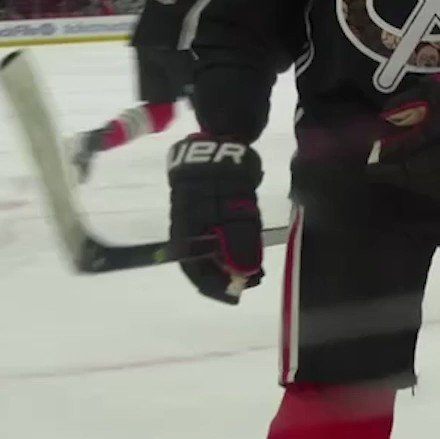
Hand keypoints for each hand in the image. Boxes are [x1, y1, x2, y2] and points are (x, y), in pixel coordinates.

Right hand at [167, 134, 263, 303]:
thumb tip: (244, 273)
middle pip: (203, 260)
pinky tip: (249, 244)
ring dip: (231, 259)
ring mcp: (196, 215)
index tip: (235, 295)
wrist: (217, 144)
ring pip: (212, 246)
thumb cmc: (220, 180)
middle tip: (251, 280)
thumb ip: (239, 244)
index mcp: (185, 233)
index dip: (215, 286)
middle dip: (226, 274)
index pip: (195, 270)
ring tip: (254, 266)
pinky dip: (232, 242)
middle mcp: (187, 228)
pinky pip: (218, 231)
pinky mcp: (207, 205)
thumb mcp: (232, 212)